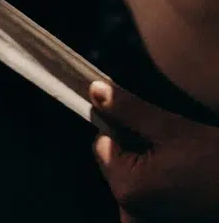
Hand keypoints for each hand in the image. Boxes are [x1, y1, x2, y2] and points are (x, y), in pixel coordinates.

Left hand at [89, 79, 218, 221]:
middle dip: (135, 146)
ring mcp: (145, 220)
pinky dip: (157, 179)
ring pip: (132, 175)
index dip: (122, 128)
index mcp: (125, 188)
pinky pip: (146, 192)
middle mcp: (129, 211)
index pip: (102, 144)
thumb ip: (127, 109)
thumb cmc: (212, 160)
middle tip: (168, 144)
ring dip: (148, 161)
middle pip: (116, 162)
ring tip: (177, 159)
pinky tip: (180, 174)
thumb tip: (94, 91)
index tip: (149, 125)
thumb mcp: (168, 127)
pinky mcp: (161, 220)